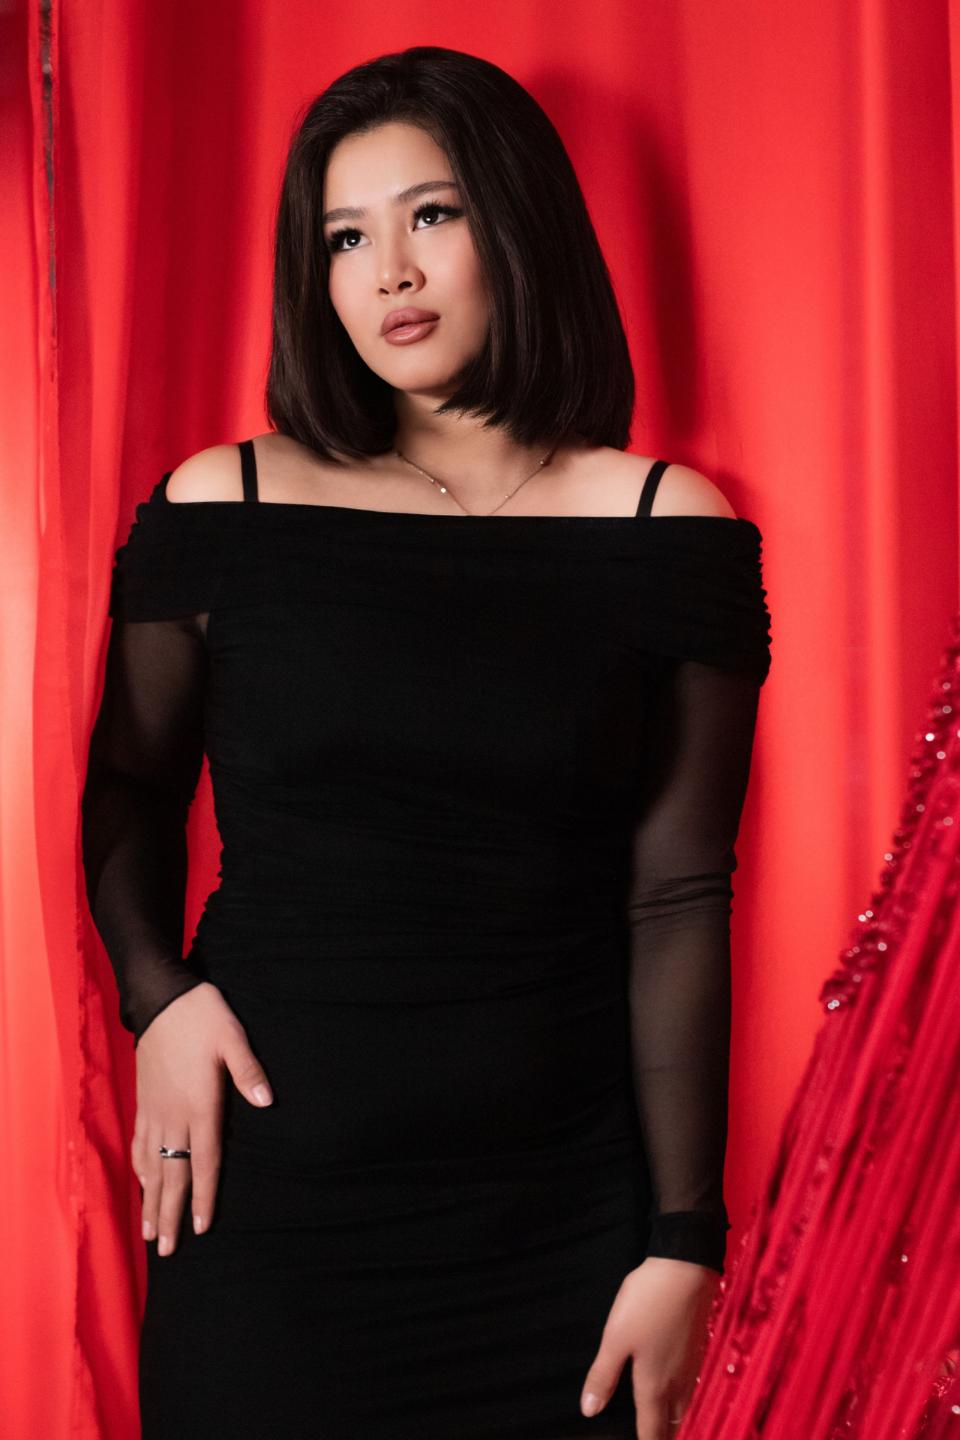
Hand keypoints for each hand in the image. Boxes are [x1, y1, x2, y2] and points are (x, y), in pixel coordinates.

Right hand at [131, 982, 273, 1256]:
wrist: (160, 996)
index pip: (204, 1159)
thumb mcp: (233, 1037)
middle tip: (166, 1252)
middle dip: (169, 1214)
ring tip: (149, 1232)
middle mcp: (173, 1114)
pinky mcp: (145, 1100)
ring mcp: (155, 1109)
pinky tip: (143, 1183)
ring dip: (151, 1200)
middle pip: (173, 1173)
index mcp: (199, 1103)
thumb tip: (268, 1102)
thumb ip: (248, 1071)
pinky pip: (141, 1143)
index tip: (200, 1227)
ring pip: (152, 1164)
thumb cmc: (203, 1015)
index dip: (203, 1195)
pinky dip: (141, 1169)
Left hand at [579, 1257, 720, 1437]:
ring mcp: (691, 1366)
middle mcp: (677, 1383)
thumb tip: (589, 1410)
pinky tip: (676, 1391)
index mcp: (655, 1385)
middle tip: (650, 1438)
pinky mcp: (697, 1349)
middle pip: (673, 1425)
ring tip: (663, 1425)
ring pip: (684, 1407)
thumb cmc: (648, 1302)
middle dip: (662, 1437)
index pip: (651, 1431)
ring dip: (674, 1422)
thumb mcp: (616, 1337)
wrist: (686, 1269)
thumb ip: (603, 1376)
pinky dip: (683, 1400)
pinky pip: (691, 1388)